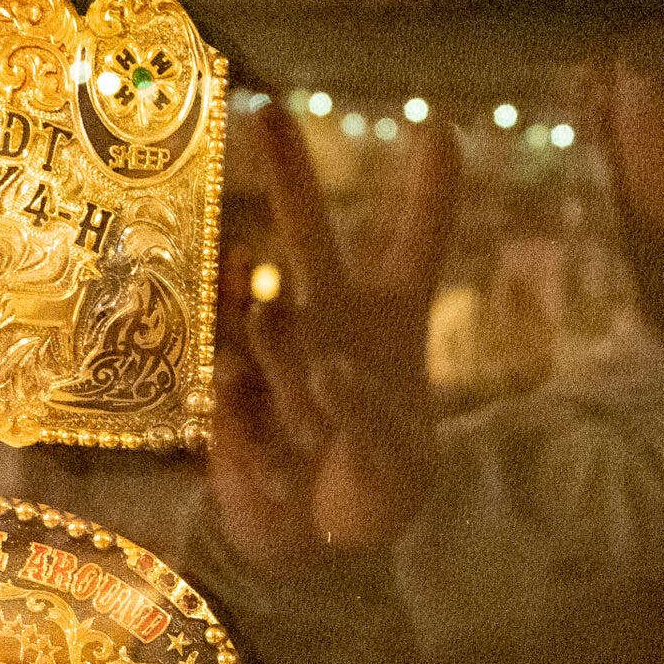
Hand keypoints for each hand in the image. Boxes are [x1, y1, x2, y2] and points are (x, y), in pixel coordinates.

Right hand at [208, 106, 455, 569]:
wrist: (309, 552)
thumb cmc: (375, 494)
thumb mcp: (396, 463)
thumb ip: (367, 411)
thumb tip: (324, 362)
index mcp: (393, 326)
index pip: (417, 248)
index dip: (431, 192)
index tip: (441, 127)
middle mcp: (330, 322)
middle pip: (311, 236)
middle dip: (290, 174)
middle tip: (269, 110)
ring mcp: (272, 353)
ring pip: (277, 333)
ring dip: (293, 373)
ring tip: (311, 419)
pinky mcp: (222, 390)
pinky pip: (235, 391)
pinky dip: (259, 434)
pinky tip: (273, 467)